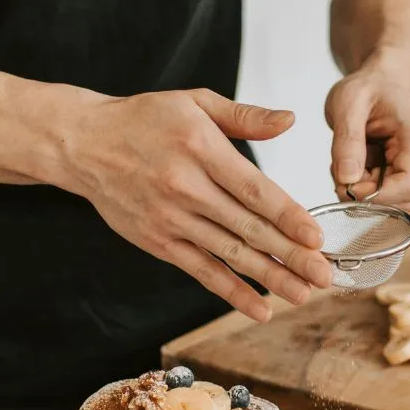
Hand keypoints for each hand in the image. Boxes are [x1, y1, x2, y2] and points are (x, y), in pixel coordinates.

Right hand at [58, 88, 332, 322]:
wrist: (83, 144)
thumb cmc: (145, 119)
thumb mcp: (195, 102)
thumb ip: (245, 116)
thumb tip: (290, 120)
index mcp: (201, 149)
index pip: (253, 190)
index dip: (287, 216)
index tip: (316, 237)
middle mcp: (186, 188)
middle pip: (247, 228)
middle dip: (290, 255)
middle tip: (325, 276)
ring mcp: (171, 220)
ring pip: (229, 254)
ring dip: (270, 278)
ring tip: (303, 294)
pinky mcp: (159, 242)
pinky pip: (201, 272)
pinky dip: (232, 292)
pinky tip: (260, 308)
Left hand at [325, 66, 409, 208]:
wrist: (378, 85)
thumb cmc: (367, 89)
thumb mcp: (347, 104)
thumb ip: (347, 142)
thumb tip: (348, 179)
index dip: (376, 195)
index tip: (346, 183)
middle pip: (402, 198)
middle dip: (365, 191)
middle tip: (341, 164)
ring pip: (392, 202)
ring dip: (362, 189)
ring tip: (349, 159)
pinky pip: (387, 199)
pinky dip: (364, 189)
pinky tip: (357, 165)